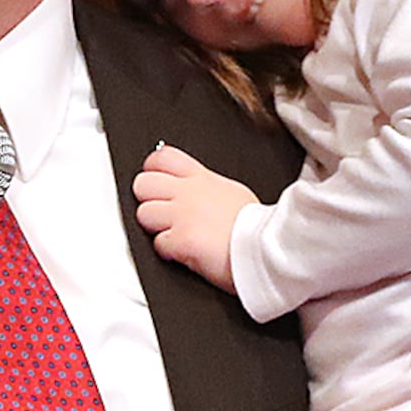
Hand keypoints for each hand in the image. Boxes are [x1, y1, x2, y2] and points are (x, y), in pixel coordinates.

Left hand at [130, 144, 252, 291]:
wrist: (268, 247)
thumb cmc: (256, 227)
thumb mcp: (233, 193)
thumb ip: (208, 188)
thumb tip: (196, 188)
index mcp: (202, 178)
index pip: (162, 158)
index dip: (152, 170)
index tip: (156, 181)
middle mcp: (189, 193)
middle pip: (143, 183)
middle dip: (147, 199)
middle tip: (161, 213)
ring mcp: (183, 215)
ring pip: (143, 214)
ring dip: (155, 228)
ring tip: (174, 235)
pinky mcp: (181, 240)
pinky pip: (158, 245)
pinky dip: (168, 252)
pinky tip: (185, 253)